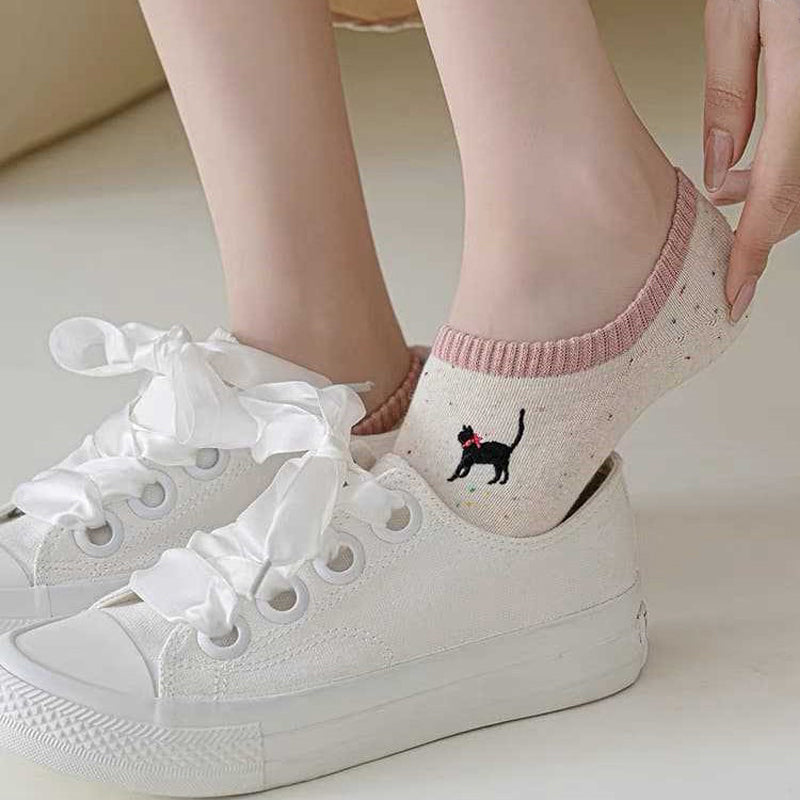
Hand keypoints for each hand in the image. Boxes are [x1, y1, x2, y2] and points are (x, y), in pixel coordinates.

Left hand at [704, 0, 799, 320]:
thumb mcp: (739, 10)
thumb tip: (721, 169)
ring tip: (731, 189)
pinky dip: (791, 169)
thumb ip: (729, 93)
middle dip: (760, 224)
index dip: (752, 252)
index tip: (735, 291)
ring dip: (775, 197)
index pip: (778, 194)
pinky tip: (761, 163)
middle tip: (717, 225)